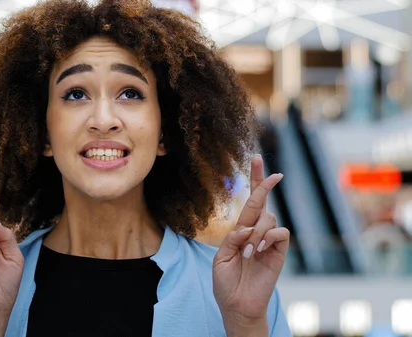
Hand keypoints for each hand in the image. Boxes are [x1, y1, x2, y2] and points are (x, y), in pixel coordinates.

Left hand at [212, 155, 289, 335]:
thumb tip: (247, 227)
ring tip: (248, 251)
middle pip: (262, 201)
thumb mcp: (221, 258)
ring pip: (269, 218)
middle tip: (275, 174)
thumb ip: (232, 239)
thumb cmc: (226, 283)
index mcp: (240, 231)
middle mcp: (256, 232)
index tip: (256, 159)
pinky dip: (268, 237)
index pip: (249, 201)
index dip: (254, 180)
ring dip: (256, 231)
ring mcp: (269, 242)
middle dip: (265, 183)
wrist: (237, 305)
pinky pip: (280, 233)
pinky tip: (259, 249)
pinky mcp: (279, 253)